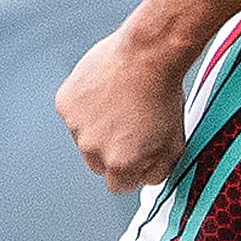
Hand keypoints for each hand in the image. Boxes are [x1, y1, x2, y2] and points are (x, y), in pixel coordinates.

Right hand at [56, 27, 188, 191]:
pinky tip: (106, 92)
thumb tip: (147, 178)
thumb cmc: (163, 94)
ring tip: (120, 104)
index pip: (118, 186)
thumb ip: (158, 170)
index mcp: (120, 163)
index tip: (137, 156)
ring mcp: (76, 125)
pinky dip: (86, 106)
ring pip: (84, 138)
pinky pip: (74, 113)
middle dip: (112, 151)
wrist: (147, 54)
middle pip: (98, 164)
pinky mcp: (66, 103)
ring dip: (98, 127)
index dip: (131, 171)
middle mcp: (93, 148)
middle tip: (130, 127)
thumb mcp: (175, 144)